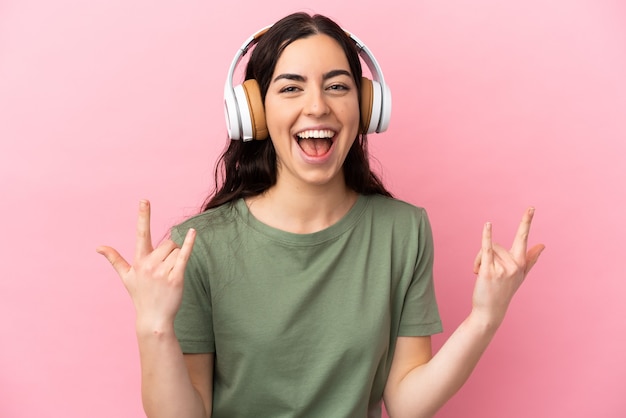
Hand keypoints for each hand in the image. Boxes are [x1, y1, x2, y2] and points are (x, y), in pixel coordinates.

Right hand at [96, 200, 195, 330]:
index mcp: (139, 261)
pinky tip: (193, 232)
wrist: (153, 319)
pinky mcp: (176, 278)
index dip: (143, 216)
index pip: (141, 233)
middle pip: (168, 243)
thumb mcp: (126, 277)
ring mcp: (163, 271)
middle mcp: (149, 264)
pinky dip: (190, 243)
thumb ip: (115, 259)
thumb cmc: (140, 296)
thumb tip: (98, 247)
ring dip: (177, 259)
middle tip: (164, 271)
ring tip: (169, 276)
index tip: (144, 199)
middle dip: (170, 253)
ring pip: (177, 250)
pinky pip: (185, 255)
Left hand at [471, 207, 544, 326]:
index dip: (526, 222)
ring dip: (479, 260)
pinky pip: (486, 249)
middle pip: (496, 245)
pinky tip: (488, 225)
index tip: (531, 207)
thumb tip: (543, 245)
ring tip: (481, 275)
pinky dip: (486, 236)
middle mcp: (514, 265)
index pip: (523, 238)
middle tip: (485, 272)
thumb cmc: (504, 292)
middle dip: (486, 255)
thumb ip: (531, 259)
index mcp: (521, 263)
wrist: (490, 311)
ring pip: (487, 249)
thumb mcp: (520, 276)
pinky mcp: (488, 271)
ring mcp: (502, 268)